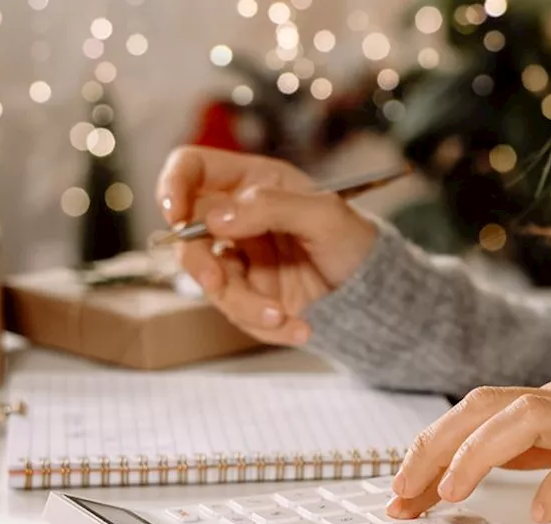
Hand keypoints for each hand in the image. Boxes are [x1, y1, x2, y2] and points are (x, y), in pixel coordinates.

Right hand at [156, 147, 378, 346]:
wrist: (376, 293)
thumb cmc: (355, 241)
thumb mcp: (325, 215)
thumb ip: (271, 208)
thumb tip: (216, 218)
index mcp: (252, 183)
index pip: (193, 169)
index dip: (174, 185)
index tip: (175, 212)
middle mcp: (238, 219)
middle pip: (188, 234)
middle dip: (198, 262)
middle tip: (216, 281)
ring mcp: (241, 260)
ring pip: (211, 283)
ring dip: (243, 304)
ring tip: (282, 316)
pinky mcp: (250, 297)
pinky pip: (238, 314)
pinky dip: (266, 326)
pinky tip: (301, 327)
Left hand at [386, 373, 550, 522]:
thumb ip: (518, 452)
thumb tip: (449, 476)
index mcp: (550, 397)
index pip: (474, 410)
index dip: (430, 445)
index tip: (400, 489)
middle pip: (488, 405)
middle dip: (437, 447)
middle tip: (407, 493)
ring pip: (530, 418)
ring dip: (481, 454)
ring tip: (453, 493)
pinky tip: (540, 512)